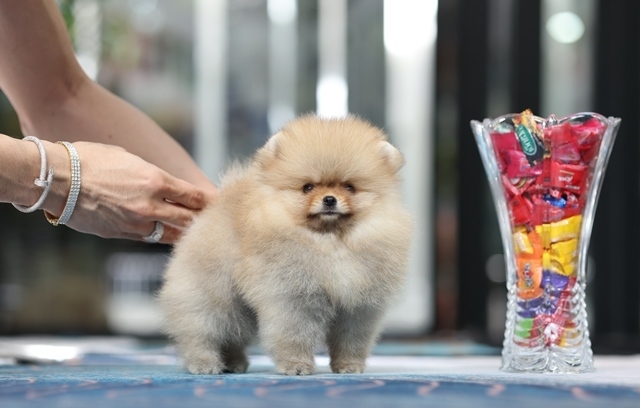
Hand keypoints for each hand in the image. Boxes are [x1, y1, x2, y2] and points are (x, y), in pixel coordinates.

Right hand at [42, 141, 214, 242]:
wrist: (57, 178)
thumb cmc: (90, 159)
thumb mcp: (128, 158)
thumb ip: (151, 175)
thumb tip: (164, 184)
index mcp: (156, 180)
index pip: (194, 196)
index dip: (210, 201)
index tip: (220, 204)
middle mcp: (151, 204)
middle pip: (189, 218)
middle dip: (203, 220)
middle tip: (216, 222)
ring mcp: (136, 222)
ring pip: (172, 234)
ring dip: (185, 233)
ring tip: (197, 234)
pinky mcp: (121, 233)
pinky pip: (148, 238)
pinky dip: (160, 236)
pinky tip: (169, 237)